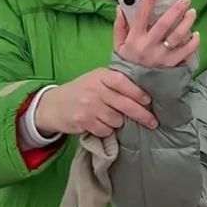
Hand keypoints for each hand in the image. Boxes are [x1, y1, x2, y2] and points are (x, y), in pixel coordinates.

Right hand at [34, 68, 157, 138]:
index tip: (149, 102)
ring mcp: (89, 105)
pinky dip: (105, 131)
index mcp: (101, 76)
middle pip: (125, 104)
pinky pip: (105, 130)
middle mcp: (95, 89)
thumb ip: (114, 84)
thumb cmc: (81, 92)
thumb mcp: (95, 80)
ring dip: (117, 123)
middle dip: (142, 115)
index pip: (123, 82)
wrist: (53, 105)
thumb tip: (143, 97)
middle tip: (153, 123)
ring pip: (117, 120)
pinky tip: (98, 125)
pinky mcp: (84, 121)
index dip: (138, 93)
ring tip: (109, 119)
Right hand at [113, 0, 199, 67]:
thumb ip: (119, 27)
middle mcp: (148, 46)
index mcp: (135, 38)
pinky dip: (192, 44)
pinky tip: (196, 35)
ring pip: (177, 37)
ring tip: (192, 12)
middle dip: (176, 9)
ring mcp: (161, 56)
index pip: (142, 14)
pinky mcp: (170, 66)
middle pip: (164, 24)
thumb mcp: (118, 46)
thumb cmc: (126, 64)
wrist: (131, 89)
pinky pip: (184, 53)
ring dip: (187, 23)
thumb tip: (121, 7)